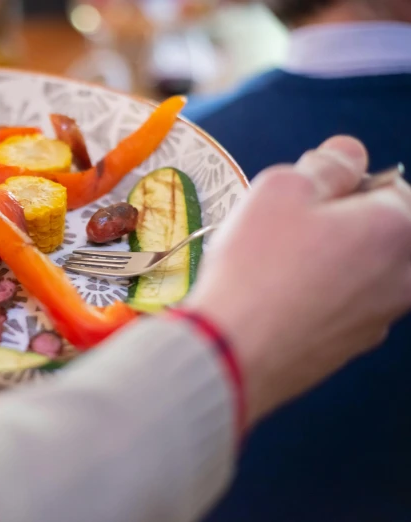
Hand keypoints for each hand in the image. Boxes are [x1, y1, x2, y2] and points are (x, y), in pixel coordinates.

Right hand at [186, 136, 410, 426]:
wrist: (233, 352)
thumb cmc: (258, 267)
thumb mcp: (282, 188)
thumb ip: (327, 165)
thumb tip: (350, 155)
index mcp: (400, 229)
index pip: (391, 185)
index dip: (345, 184)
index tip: (307, 194)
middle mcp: (406, 277)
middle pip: (379, 232)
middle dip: (340, 224)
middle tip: (288, 228)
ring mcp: (380, 318)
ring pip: (360, 270)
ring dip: (328, 261)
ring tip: (275, 267)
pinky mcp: (351, 348)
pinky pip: (341, 306)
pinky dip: (317, 296)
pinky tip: (276, 298)